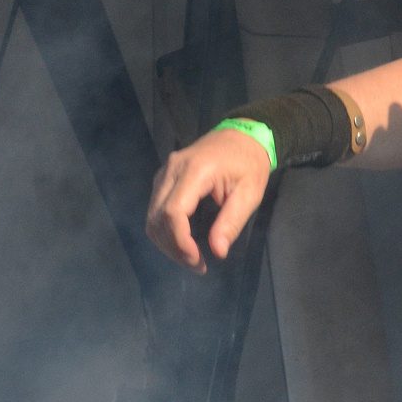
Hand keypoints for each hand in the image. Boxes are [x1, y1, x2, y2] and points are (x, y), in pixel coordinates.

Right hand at [145, 128, 272, 271]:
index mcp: (196, 170)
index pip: (173, 212)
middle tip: (197, 265)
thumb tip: (217, 252)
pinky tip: (183, 242)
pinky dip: (164, 230)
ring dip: (166, 242)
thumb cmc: (249, 164)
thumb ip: (231, 222)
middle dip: (173, 247)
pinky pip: (155, 209)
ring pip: (152, 216)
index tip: (198, 260)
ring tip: (191, 257)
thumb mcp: (250, 193)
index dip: (180, 242)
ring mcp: (164, 172)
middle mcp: (172, 169)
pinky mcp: (163, 178)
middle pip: (157, 217)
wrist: (241, 136)